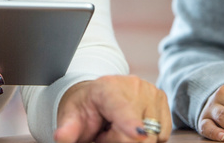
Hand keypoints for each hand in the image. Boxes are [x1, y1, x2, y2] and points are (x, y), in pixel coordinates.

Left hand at [54, 75, 170, 142]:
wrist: (97, 95)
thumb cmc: (84, 108)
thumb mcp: (70, 118)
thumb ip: (67, 130)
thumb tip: (61, 138)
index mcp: (106, 88)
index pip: (121, 108)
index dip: (129, 122)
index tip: (138, 133)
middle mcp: (133, 85)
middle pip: (136, 133)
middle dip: (119, 141)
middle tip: (104, 133)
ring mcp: (150, 91)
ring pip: (151, 135)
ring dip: (133, 140)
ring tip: (117, 128)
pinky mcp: (162, 99)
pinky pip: (161, 134)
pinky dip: (147, 136)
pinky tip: (131, 126)